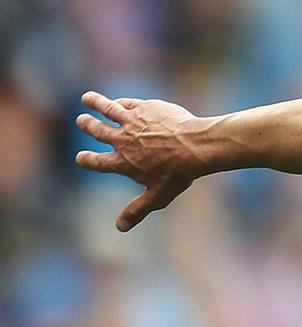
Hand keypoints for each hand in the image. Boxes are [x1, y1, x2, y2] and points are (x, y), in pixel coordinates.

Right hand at [74, 92, 206, 230]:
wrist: (195, 147)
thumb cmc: (179, 173)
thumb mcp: (158, 196)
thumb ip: (137, 210)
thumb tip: (120, 228)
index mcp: (122, 162)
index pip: (96, 162)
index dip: (86, 160)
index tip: (80, 158)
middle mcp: (122, 140)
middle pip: (96, 130)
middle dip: (87, 125)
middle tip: (82, 121)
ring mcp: (132, 122)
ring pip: (106, 108)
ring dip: (94, 103)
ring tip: (87, 98)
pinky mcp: (144, 108)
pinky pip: (126, 103)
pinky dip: (119, 103)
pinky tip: (118, 102)